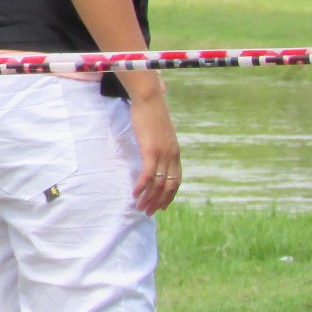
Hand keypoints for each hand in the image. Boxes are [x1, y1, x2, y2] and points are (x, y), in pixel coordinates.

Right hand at [128, 91, 180, 213]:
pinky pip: (148, 174)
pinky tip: (135, 193)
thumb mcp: (160, 133)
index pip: (176, 181)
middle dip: (159, 202)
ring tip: (140, 207)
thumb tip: (154, 151)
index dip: (170, 196)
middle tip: (148, 212)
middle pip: (169, 186)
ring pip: (159, 184)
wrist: (150, 99)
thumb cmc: (152, 113)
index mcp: (175, 153)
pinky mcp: (151, 151)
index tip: (162, 206)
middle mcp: (172, 156)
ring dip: (149, 198)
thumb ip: (160, 144)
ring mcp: (163, 154)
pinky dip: (142, 186)